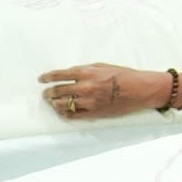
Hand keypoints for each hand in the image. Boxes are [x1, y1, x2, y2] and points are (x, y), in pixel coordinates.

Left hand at [39, 64, 165, 118]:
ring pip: (62, 104)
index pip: (59, 75)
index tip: (41, 79)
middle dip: (48, 92)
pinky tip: (62, 111)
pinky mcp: (94, 113)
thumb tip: (69, 74)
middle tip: (46, 93)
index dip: (47, 77)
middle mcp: (85, 87)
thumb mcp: (103, 66)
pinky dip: (64, 113)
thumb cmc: (124, 75)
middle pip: (58, 91)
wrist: (140, 89)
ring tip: (53, 102)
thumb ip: (85, 70)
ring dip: (54, 103)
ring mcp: (89, 102)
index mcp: (87, 73)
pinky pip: (73, 115)